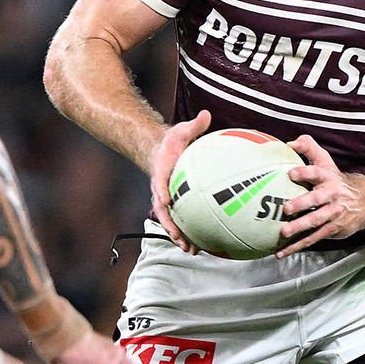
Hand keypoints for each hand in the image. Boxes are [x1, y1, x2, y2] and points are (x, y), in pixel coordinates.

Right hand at [149, 110, 211, 251]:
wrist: (161, 151)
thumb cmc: (174, 141)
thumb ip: (194, 125)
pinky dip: (188, 232)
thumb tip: (206, 114)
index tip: (165, 199)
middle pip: (162, 209)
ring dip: (178, 235)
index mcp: (162, 169)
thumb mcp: (182, 130)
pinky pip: (180, 220)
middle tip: (179, 237)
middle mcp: (160, 188)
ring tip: (190, 249)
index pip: (158, 180)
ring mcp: (166, 198)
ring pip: (170, 220)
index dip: (161, 190)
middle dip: (169, 224)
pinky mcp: (174, 204)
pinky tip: (202, 246)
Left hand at [275, 135, 364, 256]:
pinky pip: (313, 238)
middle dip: (301, 204)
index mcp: (328, 178)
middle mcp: (331, 196)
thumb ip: (309, 148)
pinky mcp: (333, 230)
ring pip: (315, 221)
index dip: (304, 172)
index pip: (316, 173)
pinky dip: (298, 245)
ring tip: (283, 232)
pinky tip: (282, 251)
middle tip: (286, 208)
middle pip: (316, 200)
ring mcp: (333, 215)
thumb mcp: (326, 161)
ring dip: (299, 227)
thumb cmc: (337, 180)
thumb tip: (290, 143)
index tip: (291, 173)